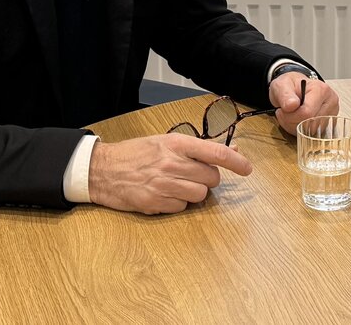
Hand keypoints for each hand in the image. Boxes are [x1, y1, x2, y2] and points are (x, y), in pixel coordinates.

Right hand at [88, 134, 251, 214]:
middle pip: (211, 179)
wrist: (102, 169)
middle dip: (207, 179)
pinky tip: (163, 194)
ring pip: (199, 196)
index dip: (237, 162)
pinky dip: (177, 204)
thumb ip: (197, 148)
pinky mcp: (155, 203)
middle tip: (191, 175)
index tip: (247, 169)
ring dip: (193, 193)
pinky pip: (181, 208)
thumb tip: (232, 150)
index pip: (216, 153)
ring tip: (176, 185)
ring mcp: (163, 185)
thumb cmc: (135, 154)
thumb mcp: (165, 142)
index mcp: (176, 144)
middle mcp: (171, 164)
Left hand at [270, 76, 339, 134]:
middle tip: (285, 112)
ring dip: (295, 126)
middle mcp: (330, 102)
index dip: (290, 115)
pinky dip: (301, 130)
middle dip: (292, 121)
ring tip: (291, 115)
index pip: (307, 113)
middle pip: (309, 123)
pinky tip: (297, 120)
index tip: (283, 109)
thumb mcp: (281, 85)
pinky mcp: (328, 123)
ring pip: (311, 131)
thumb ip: (285, 95)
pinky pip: (312, 134)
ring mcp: (331, 114)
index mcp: (321, 90)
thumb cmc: (290, 86)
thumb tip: (291, 105)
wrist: (296, 87)